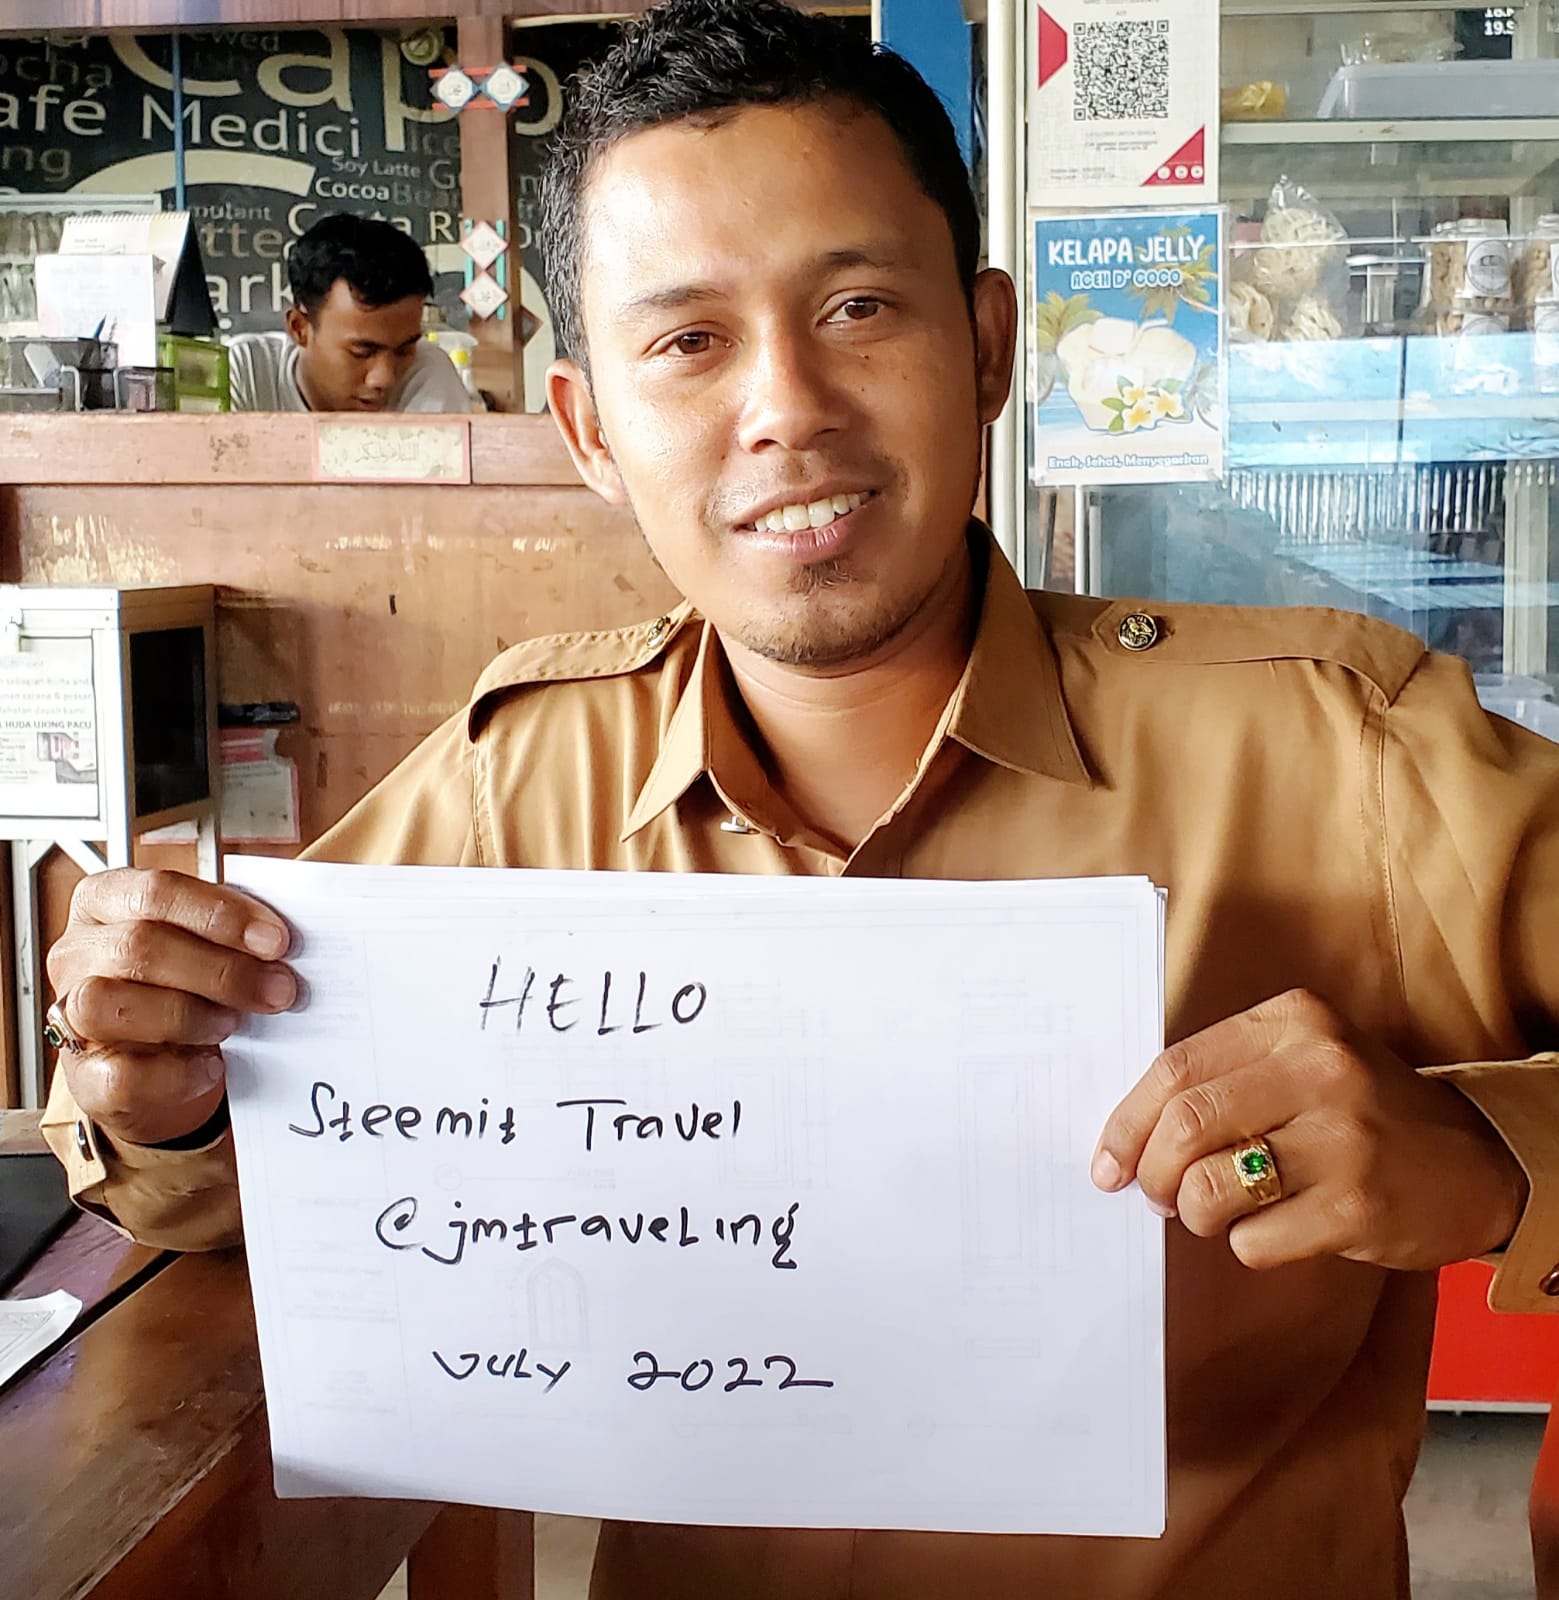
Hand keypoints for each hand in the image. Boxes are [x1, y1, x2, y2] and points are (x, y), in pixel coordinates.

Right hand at [44, 868, 297, 1146]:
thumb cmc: (182, 981)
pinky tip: (211, 1064)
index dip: (221, 915)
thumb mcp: (202, 941)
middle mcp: (77, 952)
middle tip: (279, 990)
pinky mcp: (84, 1075)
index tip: (277, 940)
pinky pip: (122, 1075)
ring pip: (112, 1005)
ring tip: (233, 1022)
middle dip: (223, 971)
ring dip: (190, 1015)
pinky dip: (178, 1073)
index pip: (156, 892)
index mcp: (106, 900)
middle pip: (139, 947)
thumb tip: (285, 939)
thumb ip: (232, 931)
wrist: (156, 1057)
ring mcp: (69, 1014)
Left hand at [1090, 989, 1528, 1271]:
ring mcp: (1343, 1138)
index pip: (1174, 1069)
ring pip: (1208, 1187)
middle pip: (1183, 1125)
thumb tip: (1125, 1140)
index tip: (1107, 1162)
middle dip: (1152, 1173)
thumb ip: (1222, 1078)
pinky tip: (1276, 1228)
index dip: (1126, 1122)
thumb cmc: (1361, 1111)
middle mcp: (1320, 1068)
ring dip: (1193, 1213)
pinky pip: (1252, 1240)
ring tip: (1215, 1211)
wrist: (1478, 1158)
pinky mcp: (1358, 1206)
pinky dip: (1245, 1244)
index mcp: (1293, 1020)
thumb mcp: (1301, 1060)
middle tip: (1158, 1195)